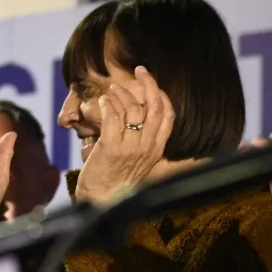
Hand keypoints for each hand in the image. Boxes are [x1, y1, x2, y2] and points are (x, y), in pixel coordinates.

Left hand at [73, 66, 173, 204]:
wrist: (103, 202)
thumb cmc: (118, 180)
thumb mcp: (139, 160)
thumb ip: (143, 139)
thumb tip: (139, 114)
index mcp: (157, 149)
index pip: (168, 115)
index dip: (162, 95)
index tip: (153, 83)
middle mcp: (148, 147)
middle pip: (155, 107)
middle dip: (149, 84)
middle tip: (140, 70)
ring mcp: (131, 148)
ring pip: (133, 110)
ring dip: (122, 93)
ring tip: (113, 88)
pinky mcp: (112, 149)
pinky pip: (112, 119)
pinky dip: (108, 105)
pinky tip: (102, 102)